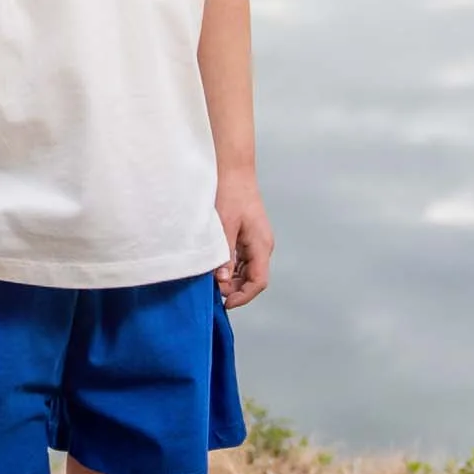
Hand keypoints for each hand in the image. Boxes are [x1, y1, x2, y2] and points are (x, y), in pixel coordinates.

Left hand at [214, 173, 272, 309]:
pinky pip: (241, 260)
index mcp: (261, 245)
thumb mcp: (224, 228)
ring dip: (231, 279)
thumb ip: (224, 256)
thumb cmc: (230, 193)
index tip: (224, 303)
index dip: (243, 296)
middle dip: (234, 289)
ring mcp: (255, 241)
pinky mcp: (247, 237)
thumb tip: (221, 281)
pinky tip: (214, 266)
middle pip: (253, 279)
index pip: (258, 282)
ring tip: (210, 279)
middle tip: (211, 290)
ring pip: (246, 270)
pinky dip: (229, 267)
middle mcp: (262, 245)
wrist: (233, 170)